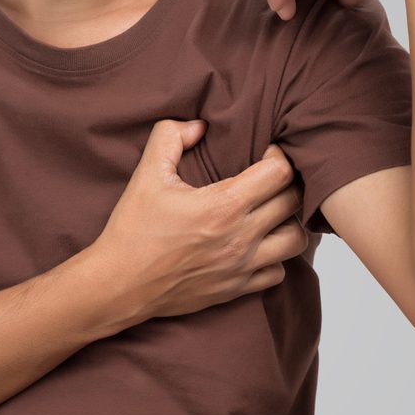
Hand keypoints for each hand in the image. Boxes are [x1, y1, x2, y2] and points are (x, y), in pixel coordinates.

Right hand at [89, 119, 307, 322]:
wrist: (118, 285)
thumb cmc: (132, 231)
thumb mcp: (145, 175)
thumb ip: (170, 137)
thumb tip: (199, 125)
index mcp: (223, 205)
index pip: (279, 172)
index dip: (278, 154)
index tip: (265, 152)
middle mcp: (240, 237)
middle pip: (294, 201)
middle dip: (288, 182)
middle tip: (269, 177)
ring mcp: (241, 266)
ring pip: (296, 240)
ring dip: (289, 221)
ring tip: (270, 212)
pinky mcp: (235, 289)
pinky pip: (278, 272)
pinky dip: (275, 257)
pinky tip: (256, 245)